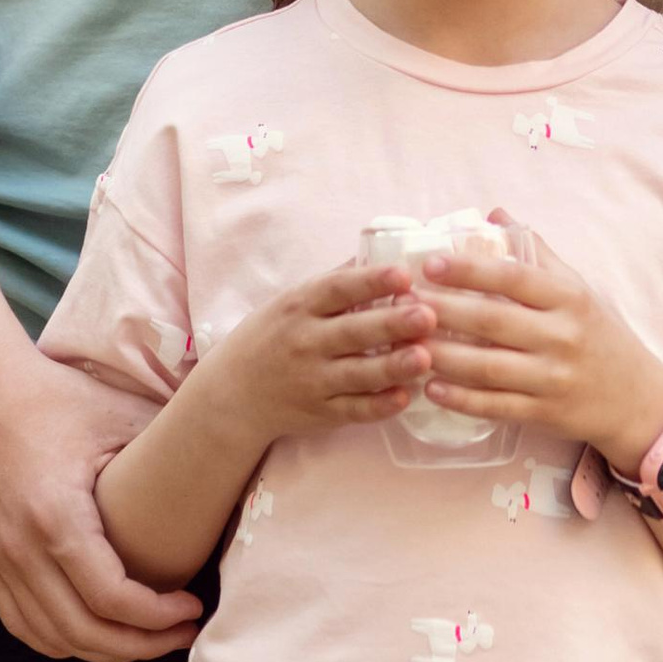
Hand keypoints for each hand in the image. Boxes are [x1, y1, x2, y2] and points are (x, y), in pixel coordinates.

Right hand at [0, 330, 205, 661]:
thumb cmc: (51, 397)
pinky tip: (96, 632)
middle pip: (83, 633)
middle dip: (140, 645)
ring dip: (102, 651)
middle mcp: (20, 550)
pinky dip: (61, 641)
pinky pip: (22, 625)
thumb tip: (229, 460)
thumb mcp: (118, 414)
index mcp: (55, 516)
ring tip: (146, 638)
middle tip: (182, 634)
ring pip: (50, 639)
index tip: (192, 607)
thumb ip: (170, 446)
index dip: (157, 618)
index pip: (111, 599)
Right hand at [223, 252, 442, 443]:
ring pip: (357, 374)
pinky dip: (378, 406)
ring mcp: (313, 380)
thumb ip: (336, 281)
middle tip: (427, 315)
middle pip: (353, 332)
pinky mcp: (321, 412)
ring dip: (392, 366)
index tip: (403, 275)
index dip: (371, 282)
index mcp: (301, 306)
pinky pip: (353, 410)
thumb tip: (382, 249)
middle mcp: (306, 342)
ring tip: (425, 357)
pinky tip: (404, 397)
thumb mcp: (294, 301)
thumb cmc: (274, 336)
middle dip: (391, 324)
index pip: (338, 290)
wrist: (235, 393)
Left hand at [417, 218, 662, 477]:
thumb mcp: (577, 288)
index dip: (469, 270)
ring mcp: (552, 378)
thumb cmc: (598, 335)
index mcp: (569, 299)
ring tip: (405, 344)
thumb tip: (494, 213)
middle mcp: (562, 336)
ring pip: (488, 367)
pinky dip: (461, 399)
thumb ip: (536, 252)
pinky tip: (431, 388)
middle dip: (442, 310)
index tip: (430, 264)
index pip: (513, 278)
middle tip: (401, 302)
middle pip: (492, 321)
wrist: (635, 399)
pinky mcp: (544, 413)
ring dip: (442, 356)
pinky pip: (495, 406)